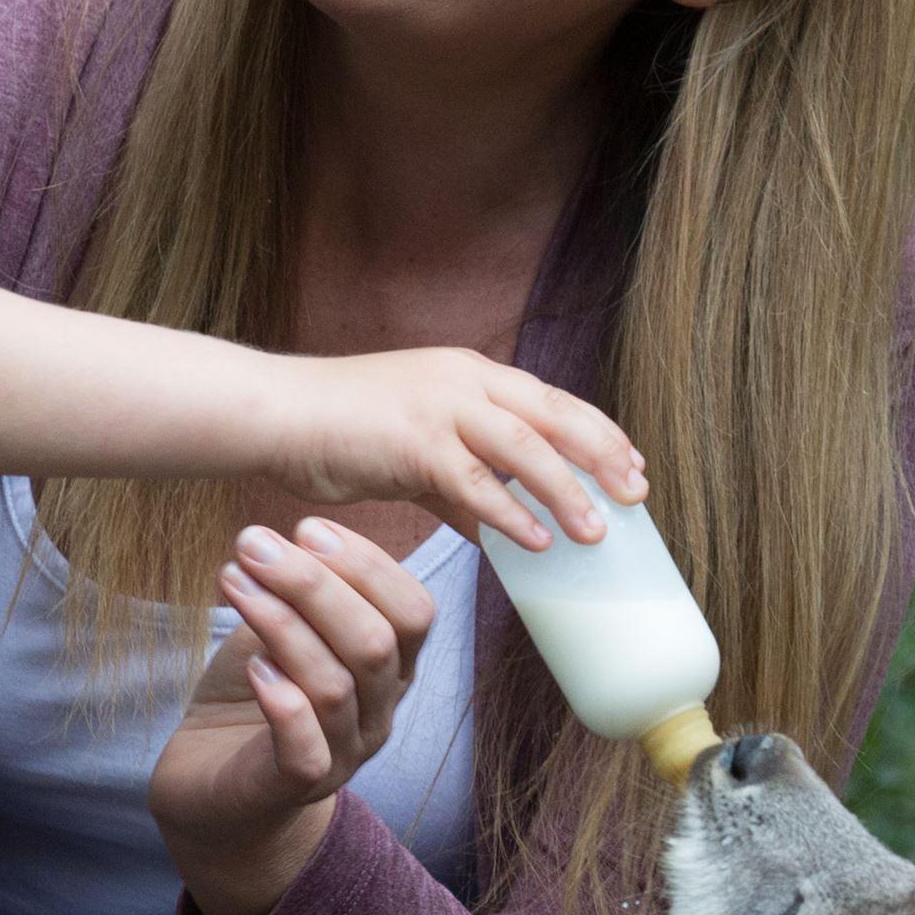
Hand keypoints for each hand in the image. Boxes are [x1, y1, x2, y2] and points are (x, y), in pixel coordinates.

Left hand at [152, 521, 437, 914]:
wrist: (210, 790)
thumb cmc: (253, 700)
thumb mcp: (287, 632)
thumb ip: (307, 592)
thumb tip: (303, 531)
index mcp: (390, 668)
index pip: (413, 611)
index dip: (367, 565)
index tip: (307, 527)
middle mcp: (378, 712)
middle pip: (375, 642)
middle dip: (314, 583)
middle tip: (253, 543)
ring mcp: (342, 755)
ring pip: (335, 685)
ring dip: (281, 623)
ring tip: (231, 579)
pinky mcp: (293, 788)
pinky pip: (306, 748)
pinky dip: (282, 703)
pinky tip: (252, 666)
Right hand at [271, 349, 643, 555]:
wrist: (277, 413)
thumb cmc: (341, 430)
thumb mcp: (416, 448)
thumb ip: (459, 481)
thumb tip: (498, 524)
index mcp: (470, 374)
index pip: (551, 400)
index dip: (598, 433)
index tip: (633, 465)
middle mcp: (464, 380)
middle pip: (554, 415)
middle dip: (601, 456)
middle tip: (637, 494)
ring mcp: (439, 406)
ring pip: (523, 447)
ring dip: (566, 490)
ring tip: (596, 532)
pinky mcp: (412, 440)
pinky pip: (473, 480)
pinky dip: (509, 511)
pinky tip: (535, 541)